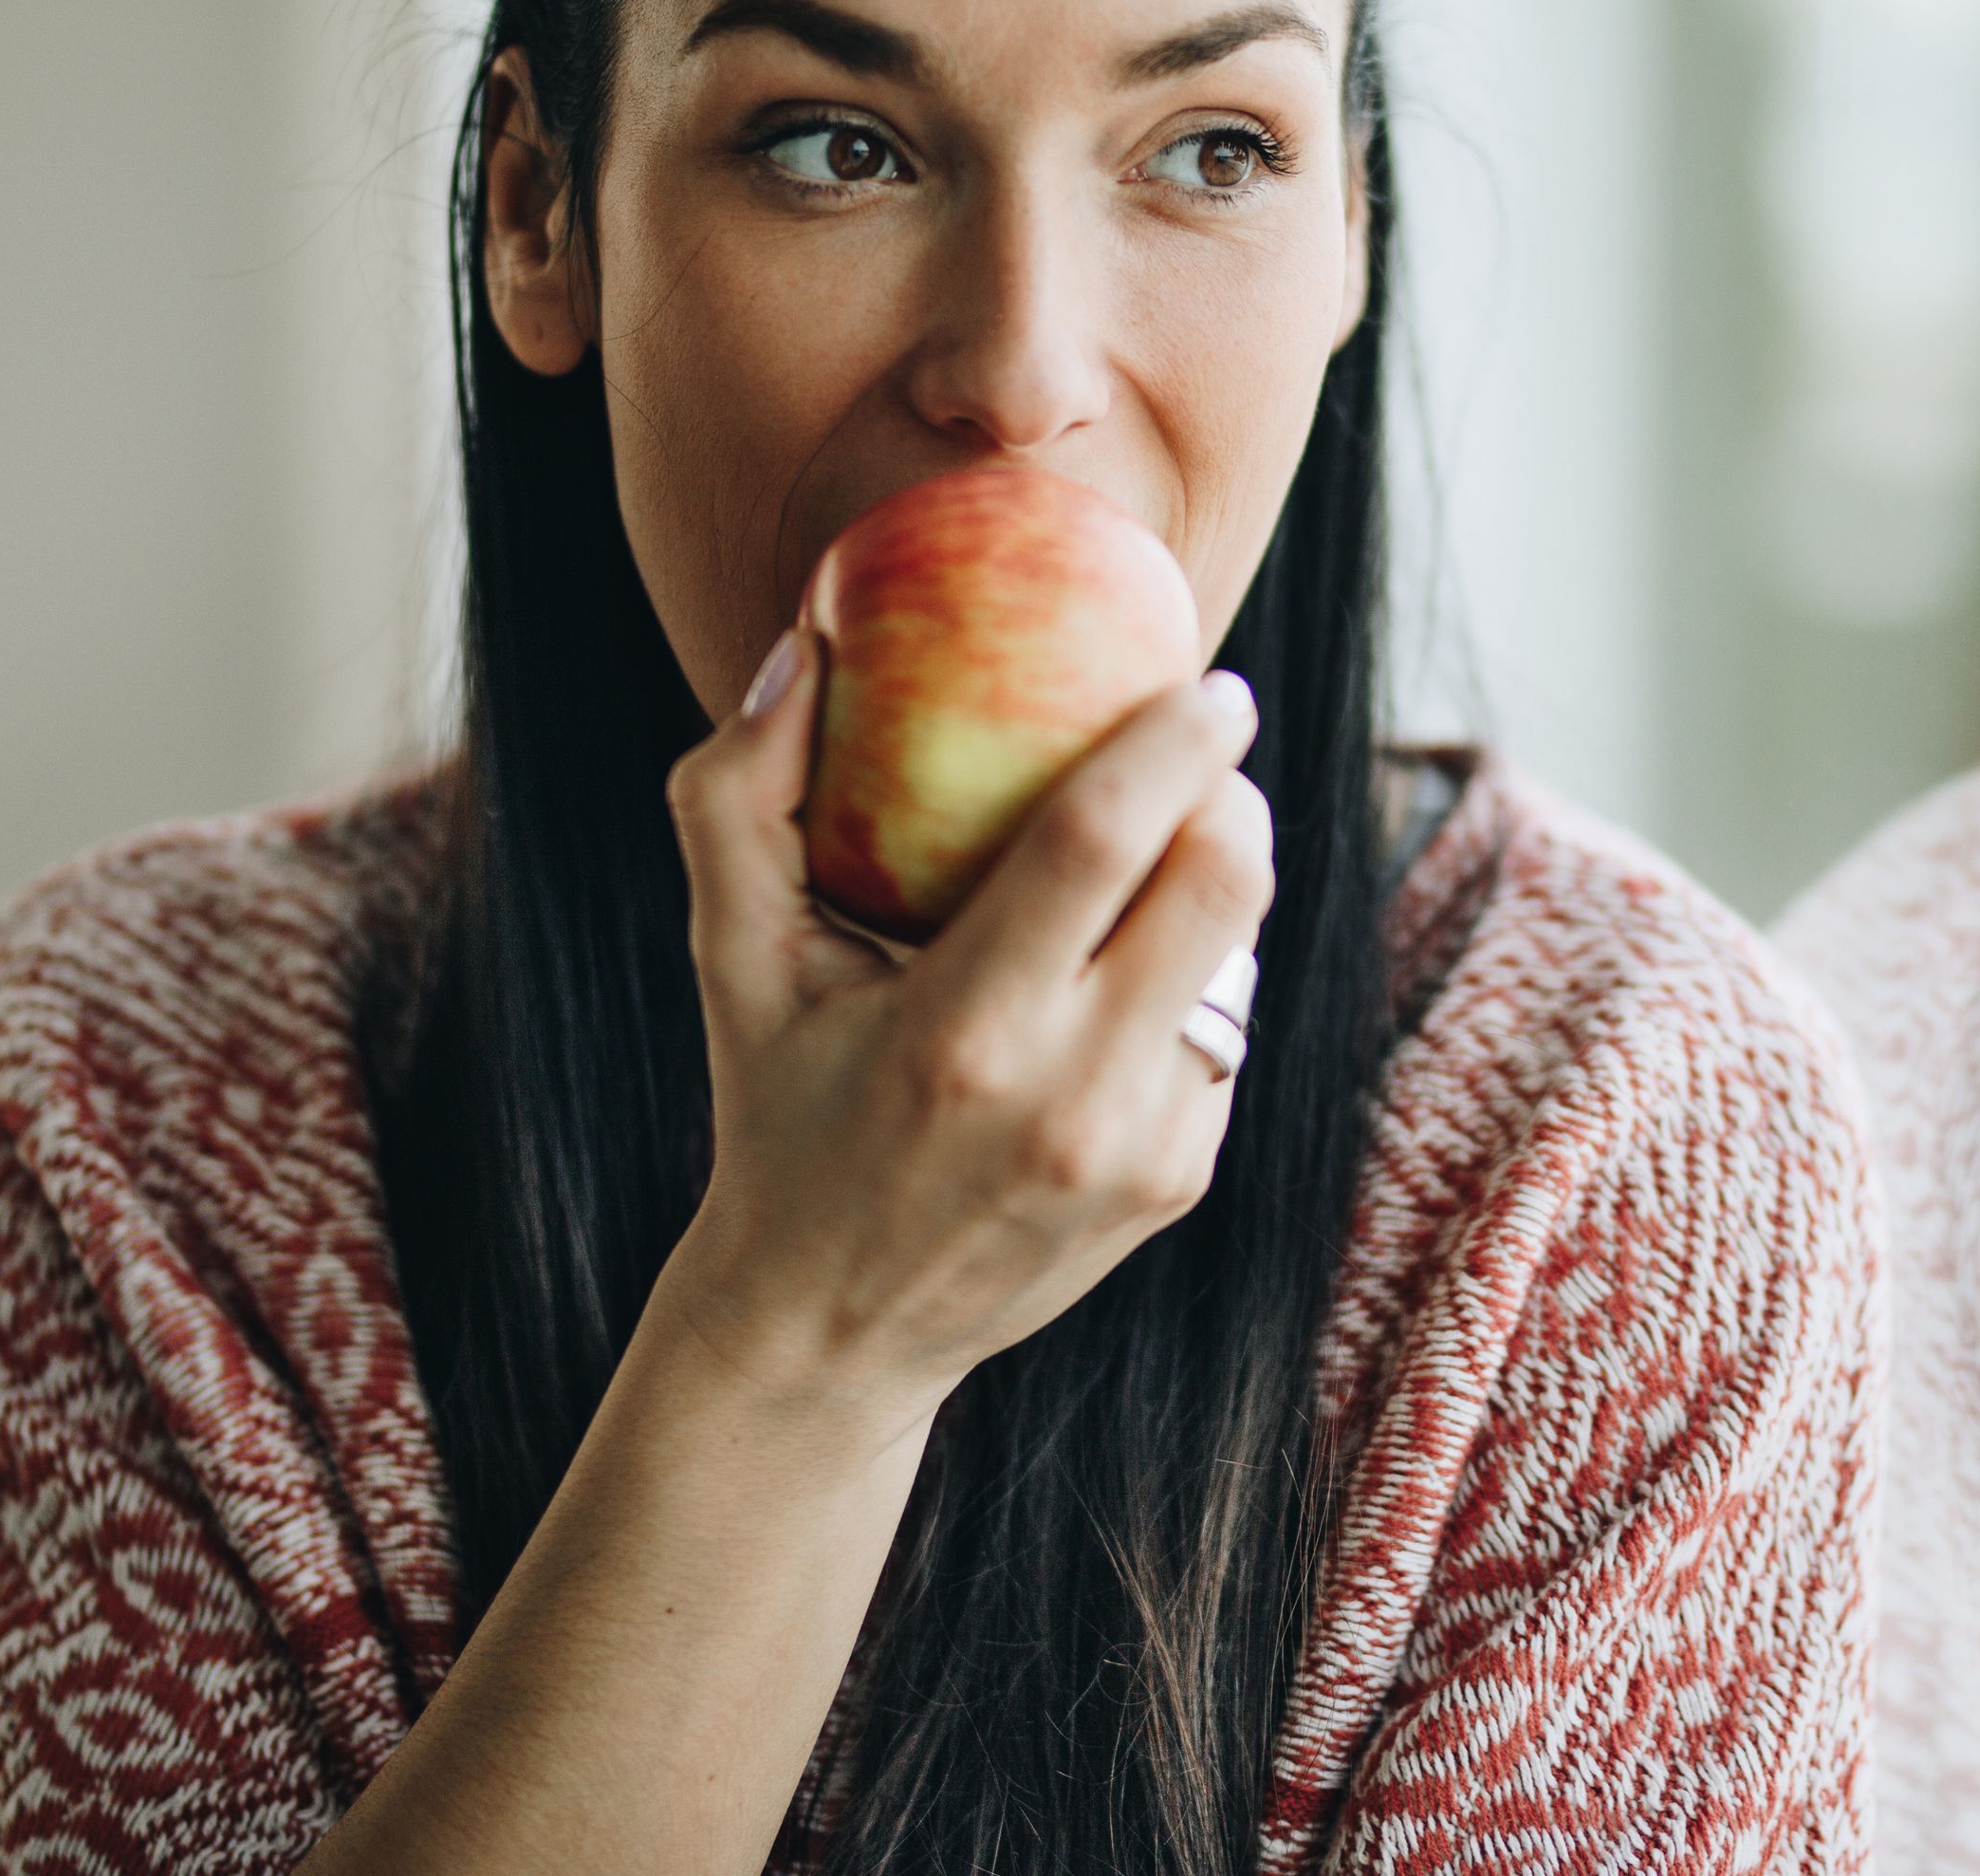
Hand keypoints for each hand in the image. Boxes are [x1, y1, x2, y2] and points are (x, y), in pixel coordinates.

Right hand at [654, 632, 1271, 1439]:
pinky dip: (1196, 968)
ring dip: (1219, 878)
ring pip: (1245, 956)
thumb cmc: (775, 1108)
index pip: (1105, 841)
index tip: (1210, 679)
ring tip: (1162, 845)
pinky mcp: (1182, 1178)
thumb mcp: (734, 963)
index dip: (1175, 743)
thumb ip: (738, 800)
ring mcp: (1144, 1148)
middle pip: (1223, 886)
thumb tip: (805, 649)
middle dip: (1233, 791)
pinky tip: (1133, 961)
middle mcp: (1072, 1095)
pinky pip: (1226, 1028)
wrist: (831, 1330)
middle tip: (1206, 745)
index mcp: (962, 1030)